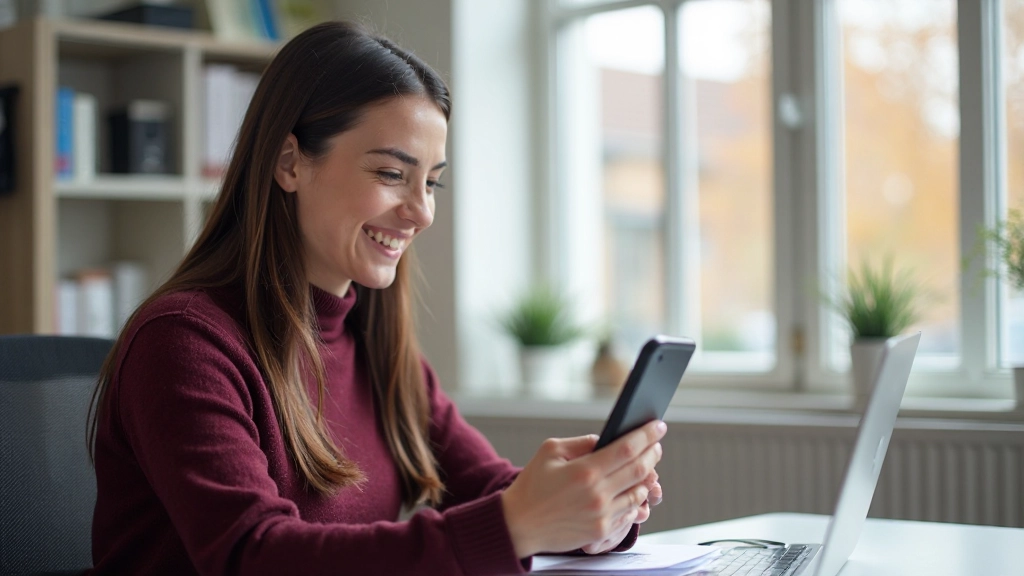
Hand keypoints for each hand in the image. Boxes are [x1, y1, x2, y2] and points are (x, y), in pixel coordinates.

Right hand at [501, 420, 665, 557]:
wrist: (519, 524)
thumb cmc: (532, 485)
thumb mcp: (550, 451)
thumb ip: (581, 442)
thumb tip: (607, 439)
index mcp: (585, 471)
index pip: (627, 449)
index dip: (647, 435)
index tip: (658, 426)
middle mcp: (597, 495)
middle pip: (640, 470)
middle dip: (653, 453)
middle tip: (655, 443)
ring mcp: (602, 516)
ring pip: (639, 493)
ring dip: (647, 477)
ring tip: (646, 465)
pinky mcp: (601, 532)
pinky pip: (629, 513)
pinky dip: (636, 499)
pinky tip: (632, 489)